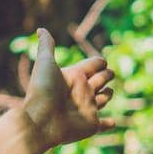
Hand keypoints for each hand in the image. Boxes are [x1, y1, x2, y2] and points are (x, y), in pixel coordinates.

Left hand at [20, 27, 117, 149]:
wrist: (40, 121)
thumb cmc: (42, 90)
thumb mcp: (45, 63)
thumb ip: (46, 46)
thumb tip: (41, 29)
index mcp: (74, 76)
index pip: (92, 65)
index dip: (98, 62)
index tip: (102, 62)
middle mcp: (82, 91)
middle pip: (100, 80)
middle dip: (106, 75)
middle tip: (107, 74)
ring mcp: (88, 108)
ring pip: (103, 99)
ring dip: (108, 95)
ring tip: (107, 92)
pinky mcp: (91, 125)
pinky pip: (103, 124)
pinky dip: (109, 123)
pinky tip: (112, 122)